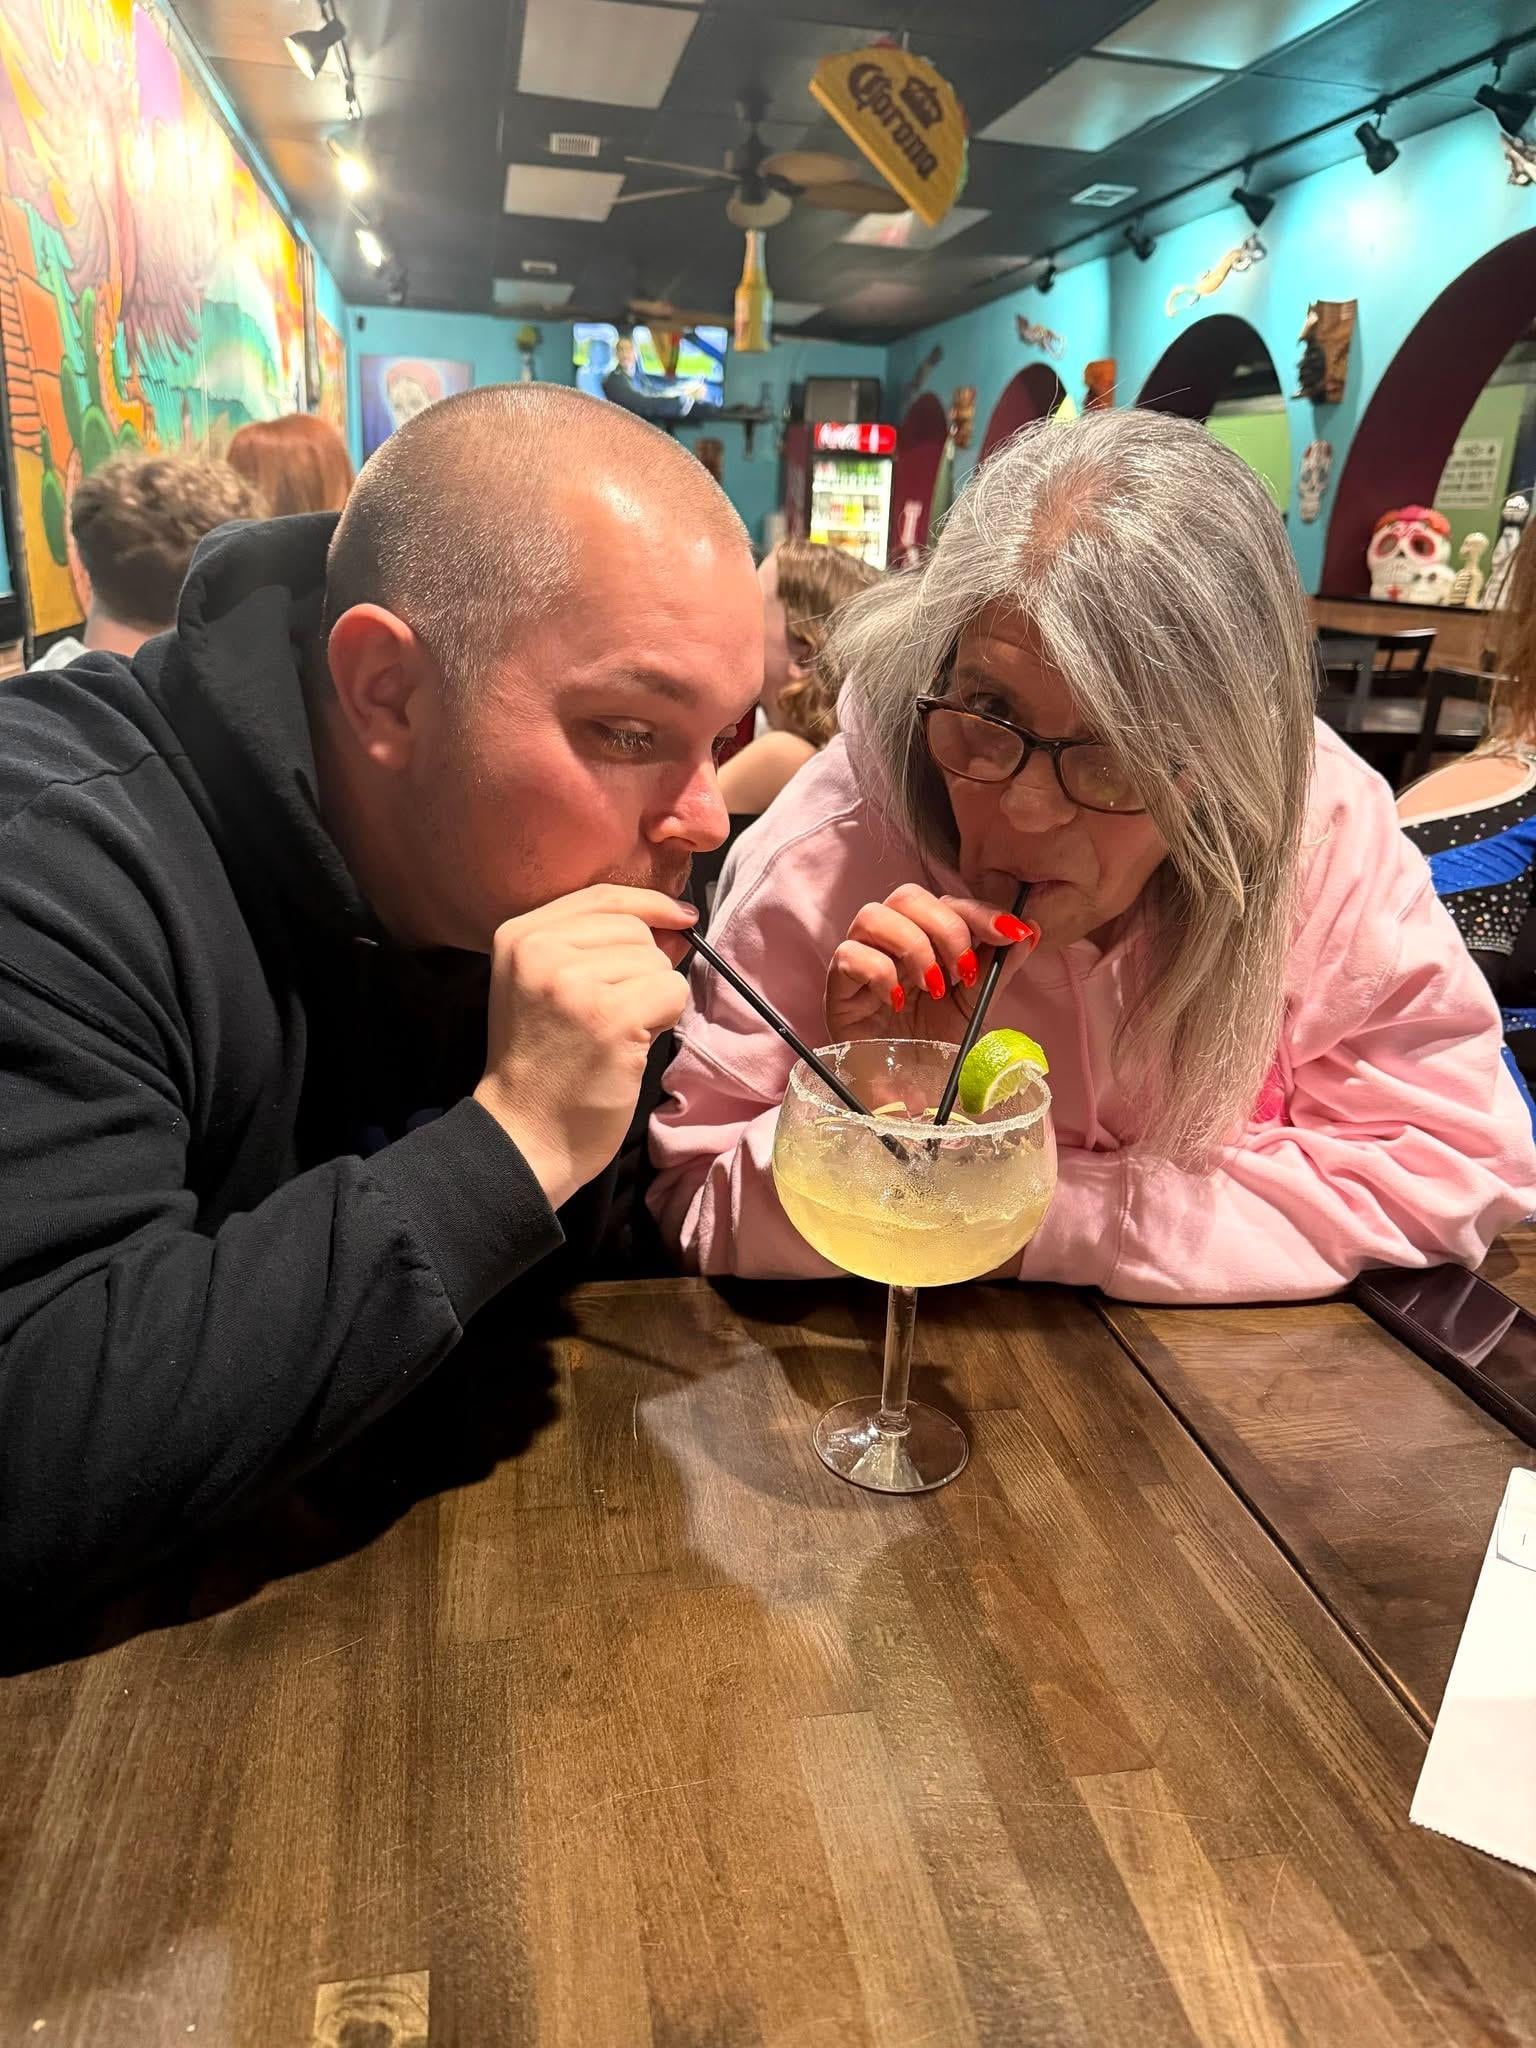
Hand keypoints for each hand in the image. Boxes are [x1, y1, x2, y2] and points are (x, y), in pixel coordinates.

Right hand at [474, 885, 696, 1208]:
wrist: (523, 1134)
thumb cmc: (541, 1066)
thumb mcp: (545, 987)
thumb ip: (597, 947)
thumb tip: (672, 924)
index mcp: (519, 934)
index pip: (603, 896)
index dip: (649, 904)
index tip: (679, 917)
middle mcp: (541, 948)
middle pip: (635, 929)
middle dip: (644, 968)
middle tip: (613, 1015)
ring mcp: (574, 980)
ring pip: (657, 961)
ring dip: (652, 997)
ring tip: (615, 1033)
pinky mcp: (609, 1015)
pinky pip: (672, 990)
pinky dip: (666, 1017)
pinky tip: (632, 1044)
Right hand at [825, 883, 1037, 1042]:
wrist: (905, 1094)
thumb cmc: (934, 1047)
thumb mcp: (975, 1005)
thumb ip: (998, 966)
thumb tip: (1030, 929)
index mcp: (927, 940)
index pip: (949, 902)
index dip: (980, 911)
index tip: (1010, 933)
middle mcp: (891, 942)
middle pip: (907, 896)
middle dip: (944, 927)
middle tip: (962, 971)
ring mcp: (861, 960)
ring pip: (873, 915)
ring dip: (913, 947)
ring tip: (931, 987)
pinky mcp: (837, 987)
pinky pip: (848, 955)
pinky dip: (879, 973)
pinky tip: (896, 1002)